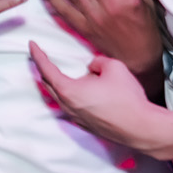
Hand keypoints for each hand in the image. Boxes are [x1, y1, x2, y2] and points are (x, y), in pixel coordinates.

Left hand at [29, 41, 169, 152]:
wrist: (140, 127)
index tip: (32, 45)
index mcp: (69, 91)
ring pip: (59, 97)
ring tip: (60, 71)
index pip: (46, 70)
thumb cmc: (127, 98)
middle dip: (43, 69)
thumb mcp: (114, 67)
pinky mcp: (86, 125)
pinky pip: (71, 106)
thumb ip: (97, 61)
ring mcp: (76, 118)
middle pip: (48, 85)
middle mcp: (68, 106)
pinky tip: (78, 90)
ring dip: (56, 83)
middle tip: (41, 56)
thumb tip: (91, 67)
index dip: (37, 55)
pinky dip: (69, 95)